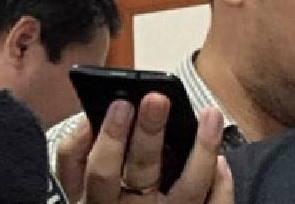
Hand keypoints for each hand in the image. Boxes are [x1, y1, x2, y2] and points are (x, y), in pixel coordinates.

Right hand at [60, 92, 232, 203]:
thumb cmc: (100, 200)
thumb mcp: (74, 185)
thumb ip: (73, 154)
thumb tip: (88, 120)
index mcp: (97, 199)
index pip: (101, 169)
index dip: (111, 138)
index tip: (120, 104)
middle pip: (144, 171)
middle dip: (150, 132)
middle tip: (158, 99)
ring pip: (190, 187)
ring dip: (202, 148)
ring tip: (210, 115)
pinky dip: (221, 182)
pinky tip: (220, 157)